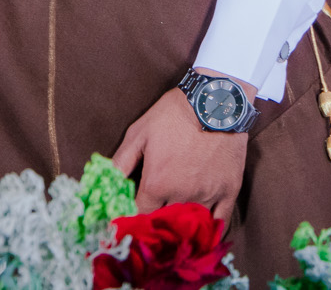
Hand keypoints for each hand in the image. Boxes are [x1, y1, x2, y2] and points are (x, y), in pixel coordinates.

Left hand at [110, 77, 251, 224]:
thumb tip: (101, 185)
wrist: (216, 99)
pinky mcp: (229, 191)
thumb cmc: (174, 114)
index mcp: (157, 183)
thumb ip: (120, 162)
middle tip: (152, 222)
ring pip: (191, 226)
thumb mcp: (140, 132)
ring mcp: (207, 195)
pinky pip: (220, 222)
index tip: (131, 217)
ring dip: (181, 227)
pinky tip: (202, 229)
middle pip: (164, 224)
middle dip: (156, 225)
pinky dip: (210, 230)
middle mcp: (181, 195)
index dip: (133, 218)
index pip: (139, 216)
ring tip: (175, 224)